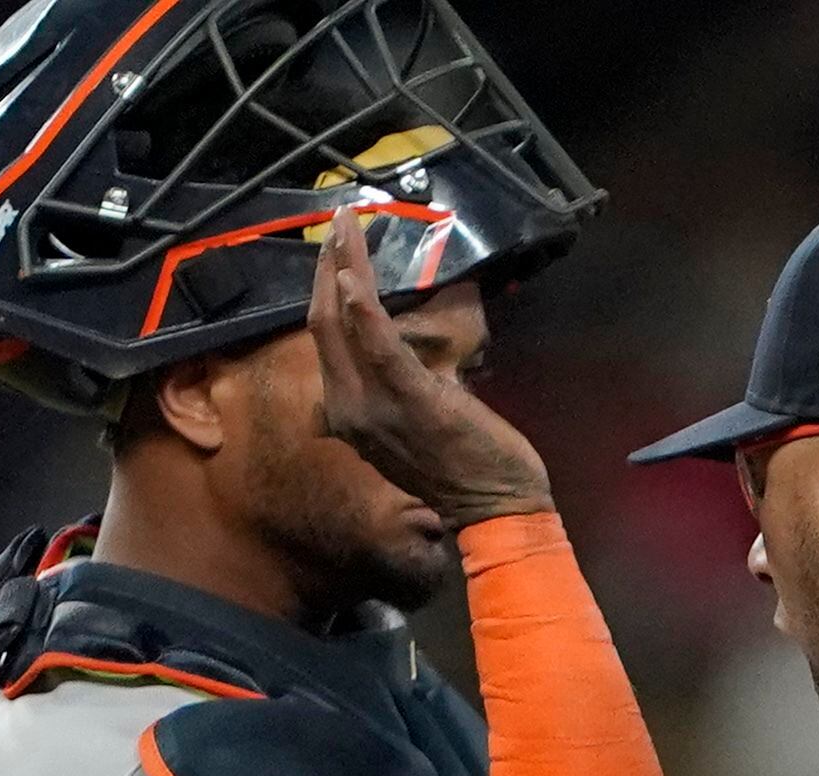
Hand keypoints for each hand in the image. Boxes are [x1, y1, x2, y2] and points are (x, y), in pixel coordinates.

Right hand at [310, 210, 551, 525]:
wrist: (495, 511)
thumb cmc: (460, 470)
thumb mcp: (407, 436)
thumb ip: (385, 401)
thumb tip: (384, 364)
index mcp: (347, 414)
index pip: (325, 340)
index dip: (323, 291)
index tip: (334, 252)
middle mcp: (348, 410)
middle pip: (322, 324)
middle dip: (327, 266)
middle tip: (339, 221)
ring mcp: (376, 406)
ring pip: (342, 324)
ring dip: (343, 267)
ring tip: (347, 226)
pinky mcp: (412, 398)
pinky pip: (377, 346)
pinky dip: (362, 307)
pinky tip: (352, 276)